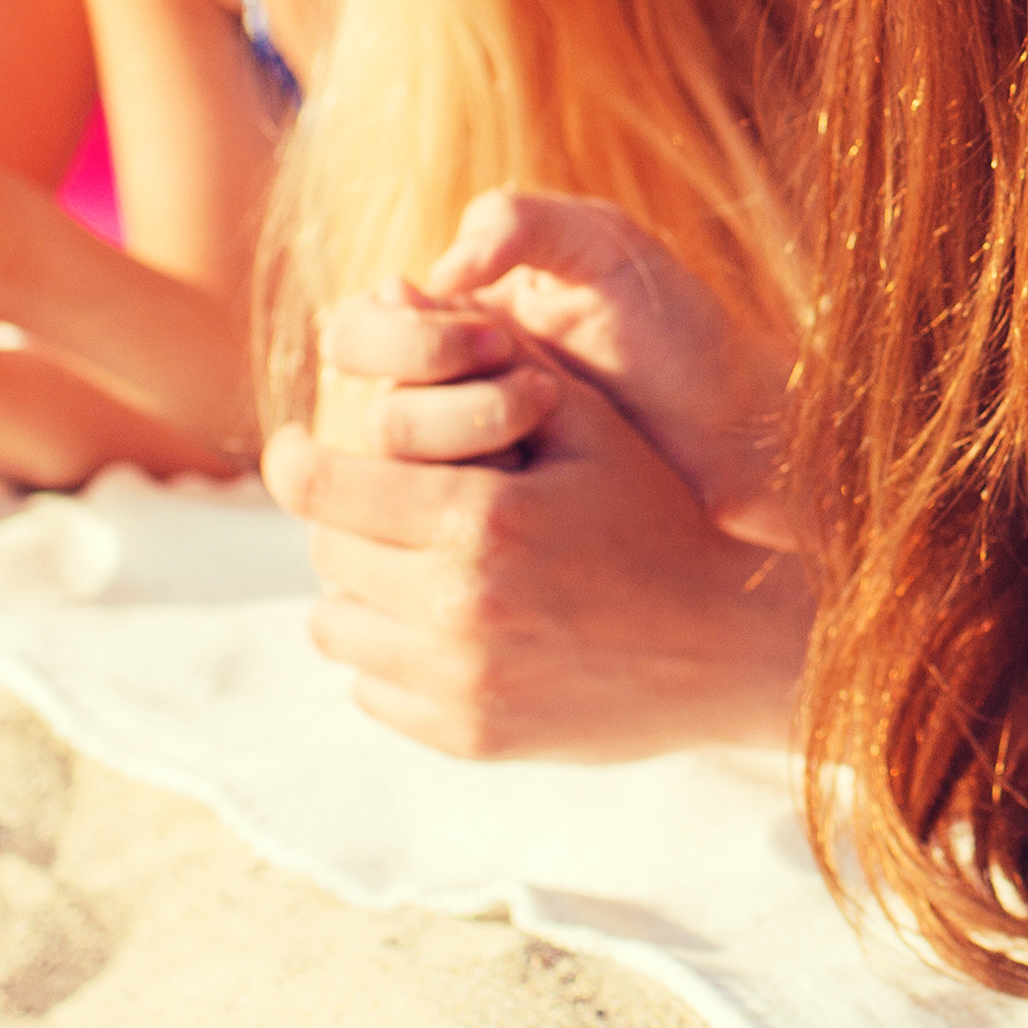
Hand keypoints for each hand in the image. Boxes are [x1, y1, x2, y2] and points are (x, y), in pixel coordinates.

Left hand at [260, 344, 808, 759]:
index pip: (320, 487)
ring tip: (418, 563)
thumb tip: (387, 290)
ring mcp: (461, 685)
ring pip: (335, 626)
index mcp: (481, 521)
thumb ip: (488, 361)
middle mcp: (458, 611)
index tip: (300, 446)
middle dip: (347, 516)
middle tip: (390, 501)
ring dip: (360, 589)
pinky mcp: (468, 737)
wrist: (733, 646)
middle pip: (326, 552)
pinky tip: (452, 626)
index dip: (294, 458)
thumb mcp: (588, 424)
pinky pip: (371, 690)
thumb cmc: (659, 515)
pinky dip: (392, 655)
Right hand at [378, 192, 792, 543]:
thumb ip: (517, 224)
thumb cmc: (679, 329)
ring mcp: (461, 477)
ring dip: (466, 451)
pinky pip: (437, 536)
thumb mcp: (604, 249)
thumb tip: (434, 271)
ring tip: (548, 435)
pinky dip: (476, 511)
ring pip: (395, 485)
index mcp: (446, 325)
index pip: (356, 335)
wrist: (744, 431)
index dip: (405, 342)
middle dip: (440, 405)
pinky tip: (540, 490)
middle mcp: (436, 404)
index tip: (493, 342)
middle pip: (369, 414)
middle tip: (533, 398)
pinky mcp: (492, 532)